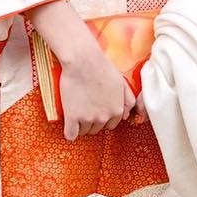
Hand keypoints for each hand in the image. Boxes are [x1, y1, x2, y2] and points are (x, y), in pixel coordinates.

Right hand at [28, 0, 135, 140]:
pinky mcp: (73, 117)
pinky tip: (69, 125)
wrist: (83, 60)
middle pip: (96, 129)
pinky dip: (70, 133)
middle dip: (92, 121)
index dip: (103, 118)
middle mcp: (104, 117)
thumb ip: (128, 101)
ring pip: (84, 131)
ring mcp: (88, 118)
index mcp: (116, 110)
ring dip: (80, 125)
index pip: (110, 125)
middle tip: (85, 107)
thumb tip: (126, 116)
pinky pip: (71, 135)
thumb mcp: (121, 83)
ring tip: (77, 110)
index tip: (96, 110)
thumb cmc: (102, 68)